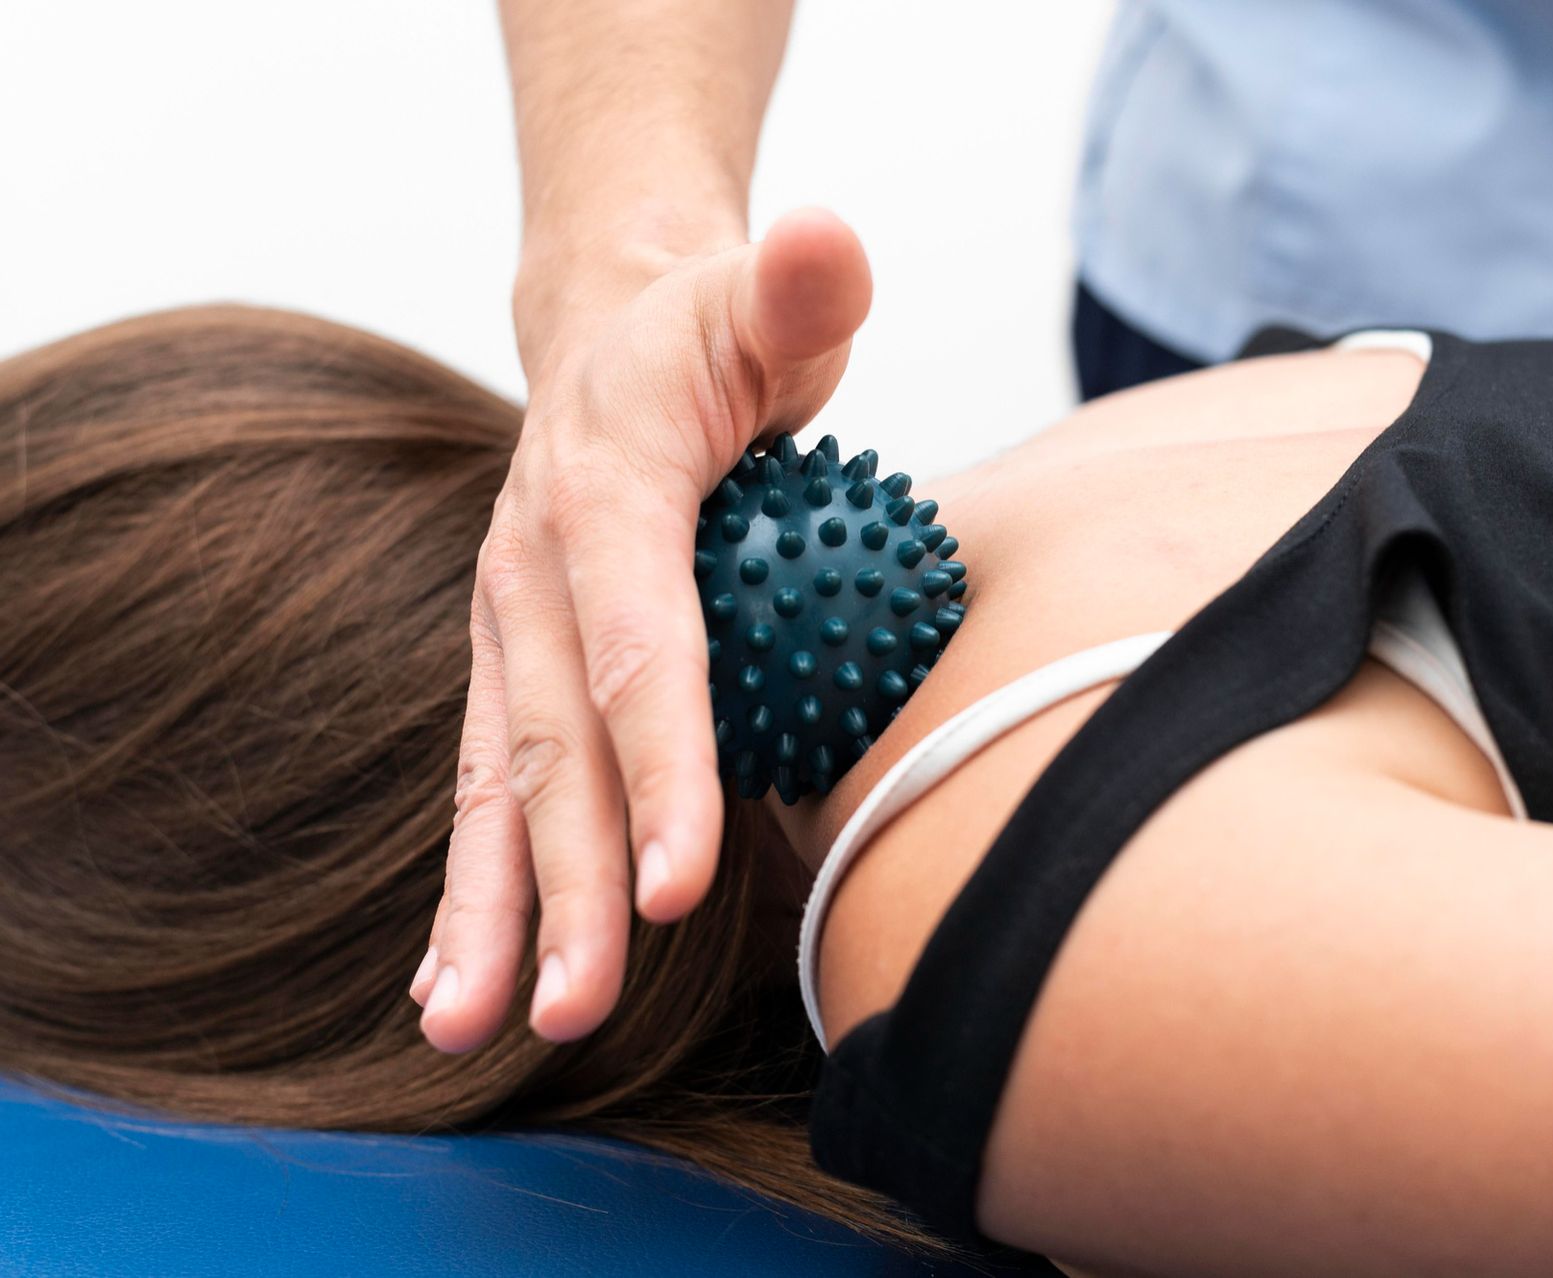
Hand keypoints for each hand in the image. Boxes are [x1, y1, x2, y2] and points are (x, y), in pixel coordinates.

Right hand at [410, 207, 872, 1051]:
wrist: (605, 330)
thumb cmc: (711, 332)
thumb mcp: (764, 294)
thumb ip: (799, 284)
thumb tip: (834, 244)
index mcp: (604, 491)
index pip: (639, 644)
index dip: (662, 764)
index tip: (686, 882)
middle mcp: (532, 570)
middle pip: (553, 744)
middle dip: (568, 884)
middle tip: (578, 1010)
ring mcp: (507, 626)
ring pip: (496, 784)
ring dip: (492, 913)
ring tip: (478, 1031)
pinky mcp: (509, 667)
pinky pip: (487, 785)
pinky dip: (474, 886)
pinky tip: (458, 984)